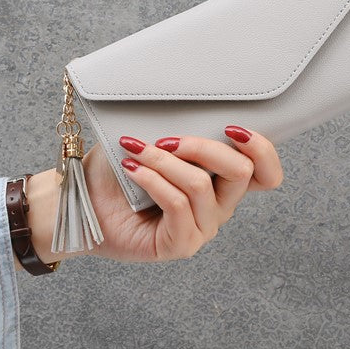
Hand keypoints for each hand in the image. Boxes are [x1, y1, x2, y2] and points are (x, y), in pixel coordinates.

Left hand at [81, 126, 283, 262]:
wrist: (81, 198)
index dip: (262, 149)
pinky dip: (153, 180)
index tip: (231, 128)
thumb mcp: (156, 136)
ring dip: (165, 161)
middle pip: (242, 172)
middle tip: (168, 139)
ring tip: (136, 152)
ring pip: (201, 185)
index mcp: (222, 181)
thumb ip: (181, 126)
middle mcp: (220, 206)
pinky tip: (133, 169)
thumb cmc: (118, 167)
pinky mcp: (180, 244)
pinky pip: (177, 205)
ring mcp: (202, 228)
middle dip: (204, 147)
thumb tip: (192, 103)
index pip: (268, 173)